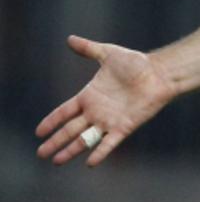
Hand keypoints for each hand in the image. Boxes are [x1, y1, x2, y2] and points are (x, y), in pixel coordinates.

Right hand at [36, 35, 176, 166]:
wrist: (160, 72)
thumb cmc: (136, 63)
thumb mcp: (108, 54)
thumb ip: (89, 49)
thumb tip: (70, 39)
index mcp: (89, 96)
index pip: (64, 112)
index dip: (51, 122)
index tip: (39, 132)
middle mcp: (97, 111)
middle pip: (70, 129)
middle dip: (55, 141)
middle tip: (40, 153)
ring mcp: (109, 120)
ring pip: (85, 139)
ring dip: (71, 150)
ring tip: (56, 160)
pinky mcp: (124, 126)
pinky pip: (109, 142)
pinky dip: (100, 152)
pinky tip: (90, 162)